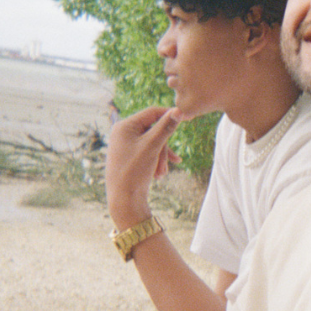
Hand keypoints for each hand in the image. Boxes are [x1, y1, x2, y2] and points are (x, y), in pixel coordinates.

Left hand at [106, 107, 183, 227]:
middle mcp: (123, 133)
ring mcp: (126, 145)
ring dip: (161, 157)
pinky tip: (163, 172)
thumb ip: (166, 127)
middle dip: (164, 147)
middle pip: (154, 129)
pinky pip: (149, 152)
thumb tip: (179, 110)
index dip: (169, 114)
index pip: (152, 112)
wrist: (124, 200)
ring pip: (154, 142)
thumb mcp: (152, 147)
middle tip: (171, 162)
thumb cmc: (134, 171)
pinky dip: (157, 161)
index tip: (187, 117)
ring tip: (162, 173)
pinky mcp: (131, 156)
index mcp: (124, 126)